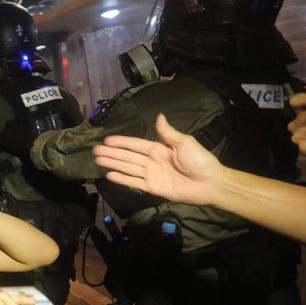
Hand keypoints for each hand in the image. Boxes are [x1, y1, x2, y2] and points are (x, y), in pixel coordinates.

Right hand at [92, 113, 222, 205]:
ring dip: (113, 164)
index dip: (122, 142)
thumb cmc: (200, 161)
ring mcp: (152, 175)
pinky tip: (110, 175)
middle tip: (95, 150)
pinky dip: (122, 179)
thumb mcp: (185, 142)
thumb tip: (158, 116)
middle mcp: (152, 161)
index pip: (136, 144)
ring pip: (128, 168)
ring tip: (98, 160)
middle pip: (128, 156)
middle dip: (112, 153)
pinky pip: (135, 182)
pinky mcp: (153, 188)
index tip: (107, 139)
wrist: (210, 183)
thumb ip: (168, 133)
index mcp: (159, 149)